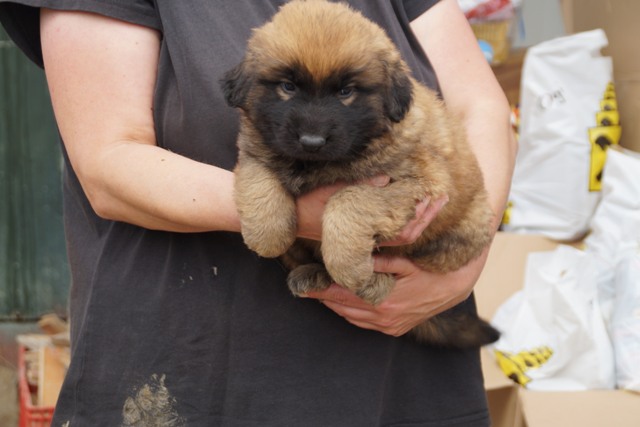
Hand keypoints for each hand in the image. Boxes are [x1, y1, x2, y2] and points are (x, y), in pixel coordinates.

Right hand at [296, 175, 445, 243]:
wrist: (288, 220)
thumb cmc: (306, 206)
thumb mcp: (327, 192)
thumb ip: (354, 187)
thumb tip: (385, 177)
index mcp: (364, 233)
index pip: (403, 232)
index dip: (421, 216)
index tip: (434, 197)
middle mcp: (368, 239)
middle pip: (407, 234)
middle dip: (426, 215)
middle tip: (443, 195)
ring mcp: (366, 237)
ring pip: (401, 233)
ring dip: (419, 215)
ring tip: (435, 198)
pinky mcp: (361, 232)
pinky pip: (390, 228)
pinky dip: (405, 216)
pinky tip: (412, 202)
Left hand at [303, 247, 489, 336]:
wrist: (454, 287)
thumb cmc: (429, 270)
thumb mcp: (404, 261)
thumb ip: (379, 262)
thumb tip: (353, 257)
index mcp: (384, 302)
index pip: (342, 295)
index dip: (321, 289)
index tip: (303, 284)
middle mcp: (384, 318)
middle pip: (343, 309)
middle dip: (324, 297)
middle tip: (308, 285)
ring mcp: (390, 326)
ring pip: (352, 318)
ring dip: (336, 306)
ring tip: (322, 292)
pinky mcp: (395, 329)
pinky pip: (365, 324)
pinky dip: (351, 314)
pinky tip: (344, 303)